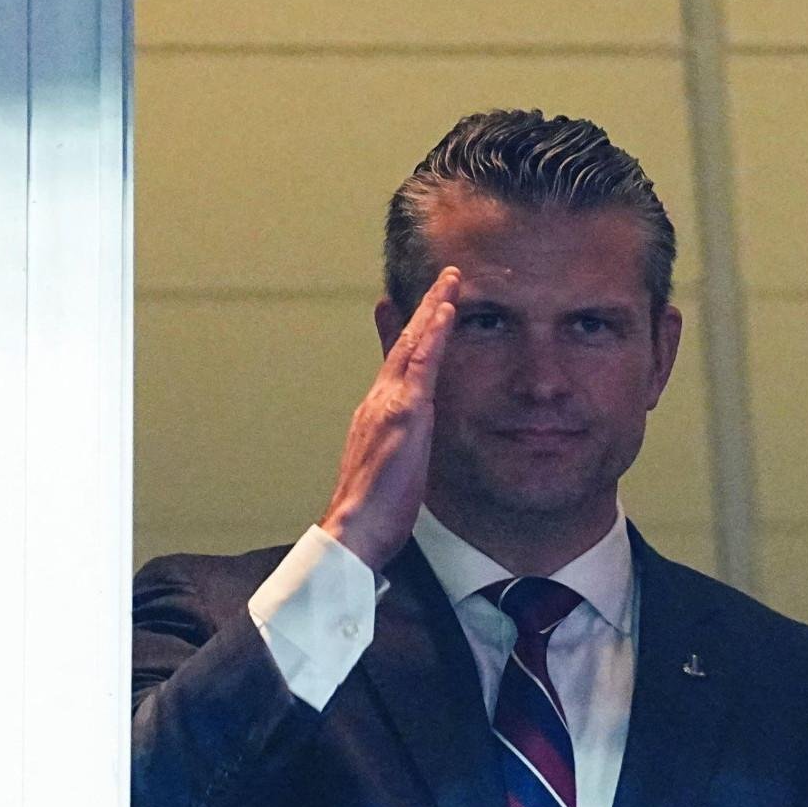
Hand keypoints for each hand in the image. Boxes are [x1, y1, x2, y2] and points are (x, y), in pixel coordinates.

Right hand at [323, 265, 460, 569]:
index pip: (398, 363)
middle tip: (446, 278)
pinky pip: (422, 364)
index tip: (425, 307)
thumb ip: (401, 445)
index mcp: (378, 412)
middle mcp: (379, 399)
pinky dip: (433, 334)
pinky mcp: (404, 412)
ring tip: (452, 281)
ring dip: (434, 309)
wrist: (355, 527)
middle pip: (406, 343)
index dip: (412, 333)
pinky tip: (446, 312)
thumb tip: (410, 440)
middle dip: (425, 309)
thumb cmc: (375, 509)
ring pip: (414, 344)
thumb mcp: (393, 467)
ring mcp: (390, 402)